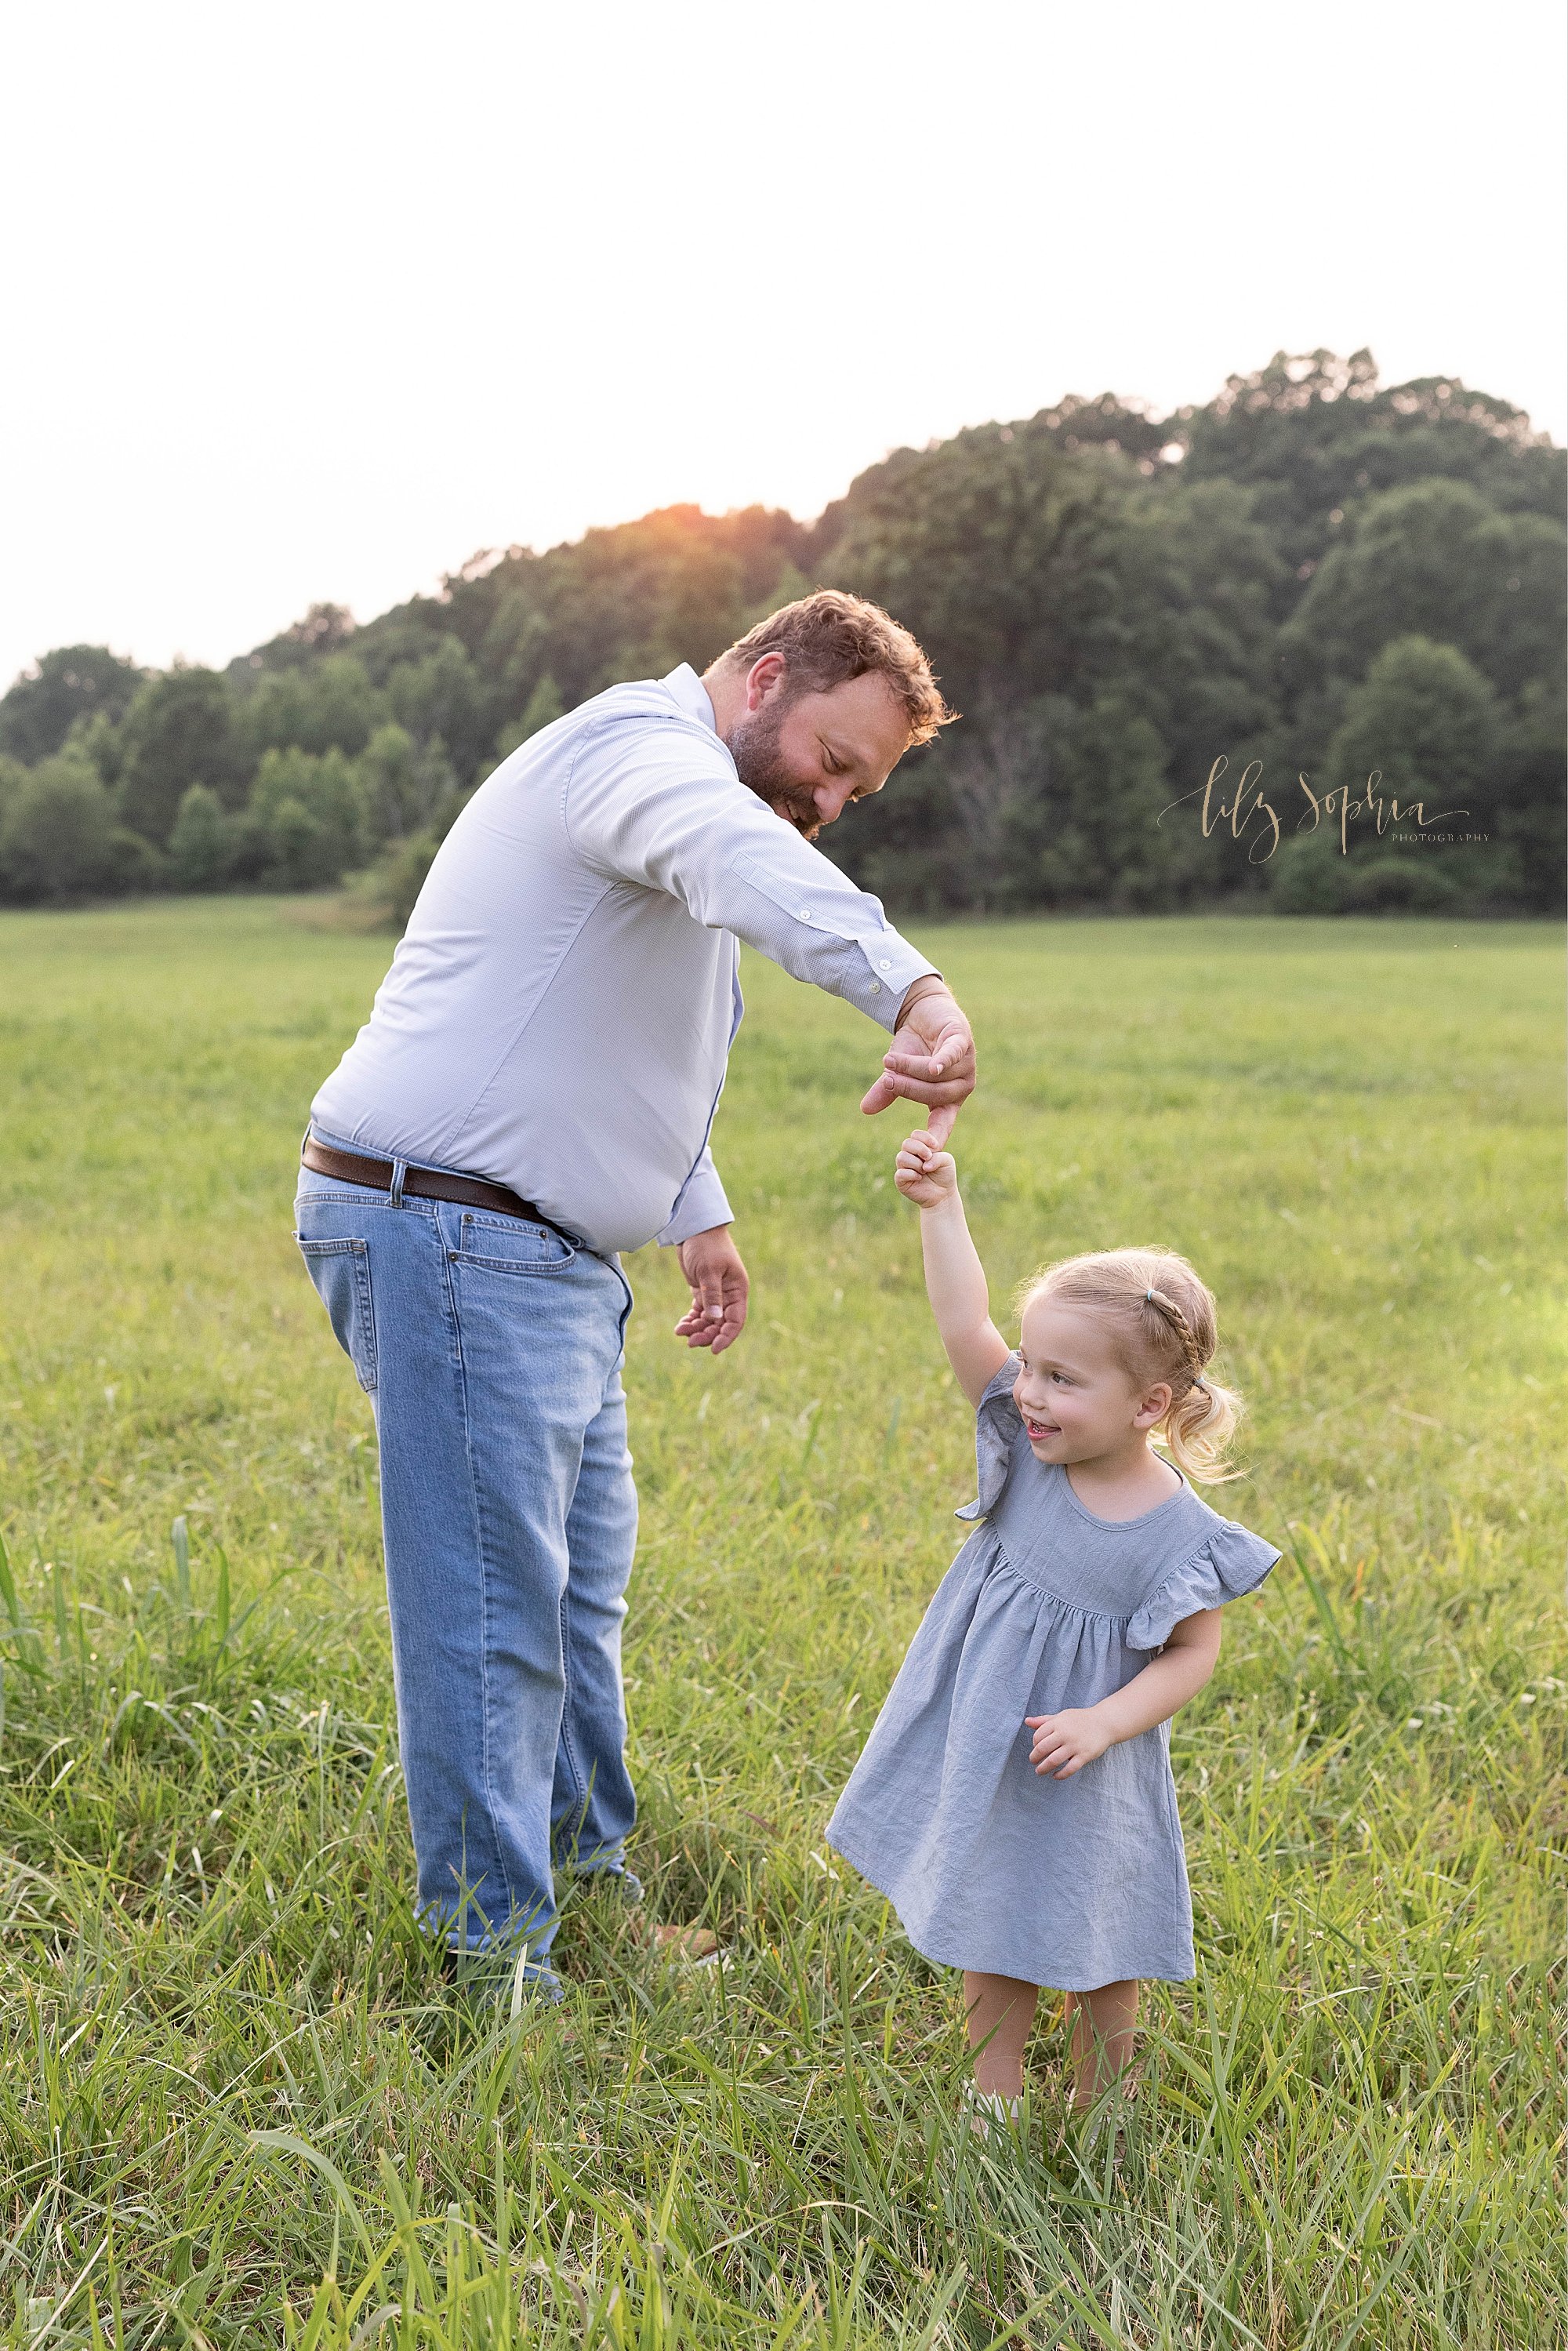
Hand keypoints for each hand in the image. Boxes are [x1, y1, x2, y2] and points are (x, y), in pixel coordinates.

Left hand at [674, 1225, 748, 1353]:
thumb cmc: (706, 1245)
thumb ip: (712, 1295)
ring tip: (680, 1331)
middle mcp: (729, 1295)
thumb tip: (715, 1319)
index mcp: (737, 1290)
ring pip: (708, 1320)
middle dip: (706, 1334)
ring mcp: (715, 1294)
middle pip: (720, 1324)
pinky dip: (691, 1320)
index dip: (726, 1336)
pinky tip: (680, 1326)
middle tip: (690, 1342)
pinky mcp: (702, 1291)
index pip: (736, 1320)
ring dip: (696, 1329)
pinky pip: (698, 1312)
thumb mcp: (709, 1270)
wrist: (694, 1228)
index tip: (713, 1349)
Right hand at [860, 981, 975, 1146]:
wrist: (922, 1010)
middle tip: (886, 1079)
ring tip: (888, 1061)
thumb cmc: (913, 1046)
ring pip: (937, 1076)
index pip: (943, 1123)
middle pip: (935, 1095)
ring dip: (911, 1069)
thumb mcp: (897, 1071)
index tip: (927, 1156)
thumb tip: (865, 1109)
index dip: (936, 1136)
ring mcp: (965, 1063)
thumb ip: (887, 1090)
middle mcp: (961, 1085)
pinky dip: (943, 1061)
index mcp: (947, 1099)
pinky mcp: (963, 1040)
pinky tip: (934, 1067)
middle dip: (908, 1088)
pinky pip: (953, 1055)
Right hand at [894, 1128, 956, 1208]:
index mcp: (920, 1148)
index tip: (936, 1147)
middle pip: (906, 1143)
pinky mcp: (900, 1181)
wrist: (943, 1195)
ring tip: (925, 1171)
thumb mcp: (947, 1161)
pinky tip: (920, 1178)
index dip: (925, 1138)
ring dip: (916, 1163)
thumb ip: (938, 1156)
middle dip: (920, 1149)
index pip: (915, 1135)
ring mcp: (904, 1168)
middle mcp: (910, 1156)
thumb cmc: (944, 1175)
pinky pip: (900, 1173)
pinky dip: (912, 1174)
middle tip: (929, 1157)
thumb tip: (924, 1165)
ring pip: (901, 1157)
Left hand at [1025, 1707, 1113, 1779]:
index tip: (1036, 1748)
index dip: (1034, 1744)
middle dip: (1035, 1757)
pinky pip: (1070, 1769)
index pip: (1038, 1736)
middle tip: (1033, 1762)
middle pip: (1043, 1748)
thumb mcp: (1061, 1716)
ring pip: (1054, 1760)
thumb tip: (1027, 1721)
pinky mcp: (1085, 1755)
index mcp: (1058, 1723)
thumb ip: (1044, 1720)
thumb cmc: (1080, 1719)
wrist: (1105, 1723)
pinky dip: (1060, 1775)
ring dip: (1043, 1768)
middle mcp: (1065, 1734)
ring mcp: (1075, 1745)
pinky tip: (1055, 1776)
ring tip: (1039, 1771)